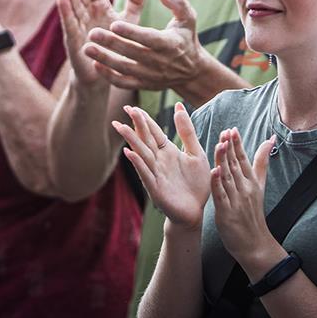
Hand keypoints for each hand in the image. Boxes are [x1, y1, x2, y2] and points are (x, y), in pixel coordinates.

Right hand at [57, 0, 147, 93]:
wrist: (107, 71)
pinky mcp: (73, 39)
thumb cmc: (117, 44)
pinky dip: (65, 11)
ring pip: (73, 6)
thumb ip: (134, 0)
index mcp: (101, 8)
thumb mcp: (128, 20)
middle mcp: (88, 14)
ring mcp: (79, 26)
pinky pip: (68, 23)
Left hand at [84, 0, 209, 94]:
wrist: (191, 71)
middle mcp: (159, 62)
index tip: (114, 23)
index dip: (131, 32)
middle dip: (111, 43)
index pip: (148, 38)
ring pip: (124, 69)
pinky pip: (124, 83)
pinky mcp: (144, 85)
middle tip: (92, 33)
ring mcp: (150, 76)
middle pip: (132, 53)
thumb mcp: (188, 18)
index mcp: (169, 44)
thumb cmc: (186, 38)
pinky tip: (95, 64)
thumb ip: (177, 2)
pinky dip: (109, 76)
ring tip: (86, 48)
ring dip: (105, 59)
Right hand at [113, 103, 209, 228]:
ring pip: (142, 153)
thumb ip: (187, 131)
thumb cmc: (196, 183)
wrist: (196, 211)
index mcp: (168, 151)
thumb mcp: (196, 152)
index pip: (154, 131)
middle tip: (125, 108)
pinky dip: (138, 163)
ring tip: (121, 126)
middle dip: (135, 125)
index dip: (144, 119)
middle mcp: (159, 161)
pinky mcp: (156, 188)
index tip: (133, 106)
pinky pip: (146, 173)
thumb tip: (180, 106)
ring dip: (132, 140)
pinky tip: (129, 153)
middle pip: (145, 139)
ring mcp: (155, 174)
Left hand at [209, 127, 280, 279]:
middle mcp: (245, 189)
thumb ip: (261, 163)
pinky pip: (221, 195)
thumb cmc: (254, 213)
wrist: (255, 244)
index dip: (238, 144)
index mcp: (252, 182)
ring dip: (224, 160)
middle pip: (236, 165)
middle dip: (230, 148)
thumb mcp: (260, 186)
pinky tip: (214, 171)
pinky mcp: (227, 213)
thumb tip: (270, 140)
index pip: (244, 159)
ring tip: (220, 144)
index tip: (232, 130)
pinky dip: (217, 183)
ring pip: (228, 177)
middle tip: (225, 132)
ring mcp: (236, 201)